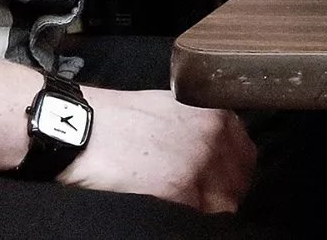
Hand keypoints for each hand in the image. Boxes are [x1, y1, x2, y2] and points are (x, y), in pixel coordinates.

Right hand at [60, 86, 255, 212]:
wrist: (82, 129)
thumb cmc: (120, 119)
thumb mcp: (173, 107)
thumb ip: (199, 127)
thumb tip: (212, 152)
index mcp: (216, 115)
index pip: (244, 156)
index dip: (231, 174)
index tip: (219, 183)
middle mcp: (215, 138)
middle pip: (239, 181)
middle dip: (224, 192)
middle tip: (200, 198)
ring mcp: (201, 165)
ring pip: (225, 203)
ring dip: (210, 208)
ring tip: (184, 203)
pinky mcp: (181, 191)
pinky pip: (202, 216)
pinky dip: (191, 219)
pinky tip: (173, 209)